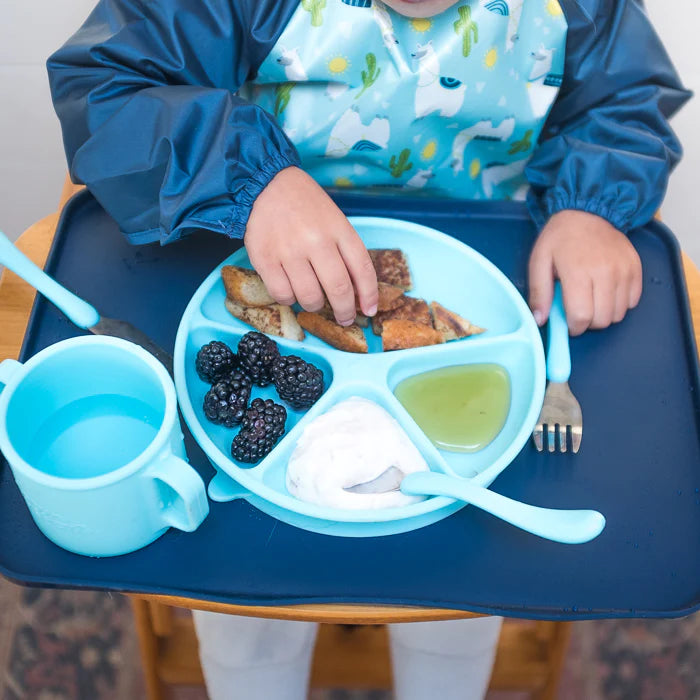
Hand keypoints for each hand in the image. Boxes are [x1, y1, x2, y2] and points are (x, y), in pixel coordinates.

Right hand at [244, 167, 377, 324]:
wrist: (265, 185)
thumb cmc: (305, 206)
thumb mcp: (334, 219)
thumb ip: (345, 251)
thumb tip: (357, 292)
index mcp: (339, 229)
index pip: (362, 270)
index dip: (369, 295)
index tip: (369, 310)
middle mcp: (316, 241)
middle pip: (338, 289)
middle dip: (344, 312)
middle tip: (344, 318)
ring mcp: (289, 251)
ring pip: (309, 298)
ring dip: (315, 306)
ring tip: (313, 299)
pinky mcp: (265, 259)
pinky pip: (283, 295)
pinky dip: (290, 299)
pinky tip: (291, 290)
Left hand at [528, 210, 641, 334]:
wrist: (589, 212)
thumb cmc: (560, 237)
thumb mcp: (539, 261)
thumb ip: (538, 292)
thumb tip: (539, 320)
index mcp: (577, 271)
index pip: (581, 316)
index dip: (573, 327)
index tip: (568, 322)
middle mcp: (605, 272)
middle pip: (602, 319)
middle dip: (588, 322)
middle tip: (579, 310)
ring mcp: (623, 270)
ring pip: (618, 314)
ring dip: (604, 314)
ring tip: (592, 299)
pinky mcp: (636, 268)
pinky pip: (633, 301)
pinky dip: (620, 303)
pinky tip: (607, 292)